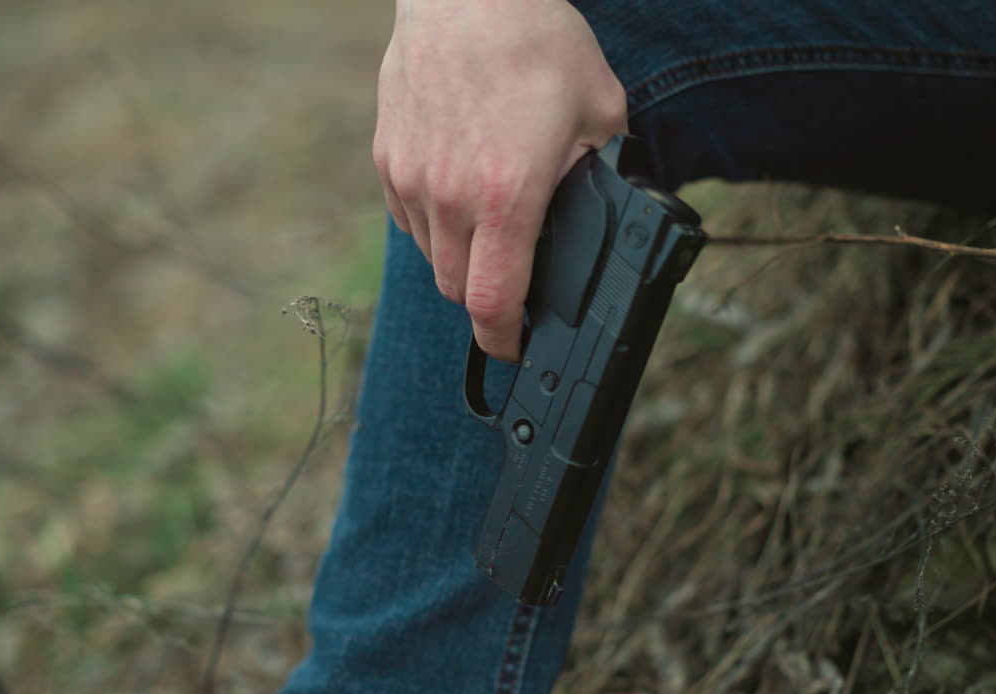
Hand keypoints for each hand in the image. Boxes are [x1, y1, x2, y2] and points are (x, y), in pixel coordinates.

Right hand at [374, 0, 626, 360]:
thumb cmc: (536, 43)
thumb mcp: (600, 111)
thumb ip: (603, 176)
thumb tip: (608, 214)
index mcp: (506, 194)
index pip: (491, 302)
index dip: (503, 340)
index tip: (514, 349)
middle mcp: (449, 196)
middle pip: (457, 290)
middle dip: (487, 301)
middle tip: (515, 284)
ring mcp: (411, 177)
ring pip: (432, 256)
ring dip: (461, 261)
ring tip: (491, 226)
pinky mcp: (388, 158)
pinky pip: (408, 218)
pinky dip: (435, 225)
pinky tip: (460, 191)